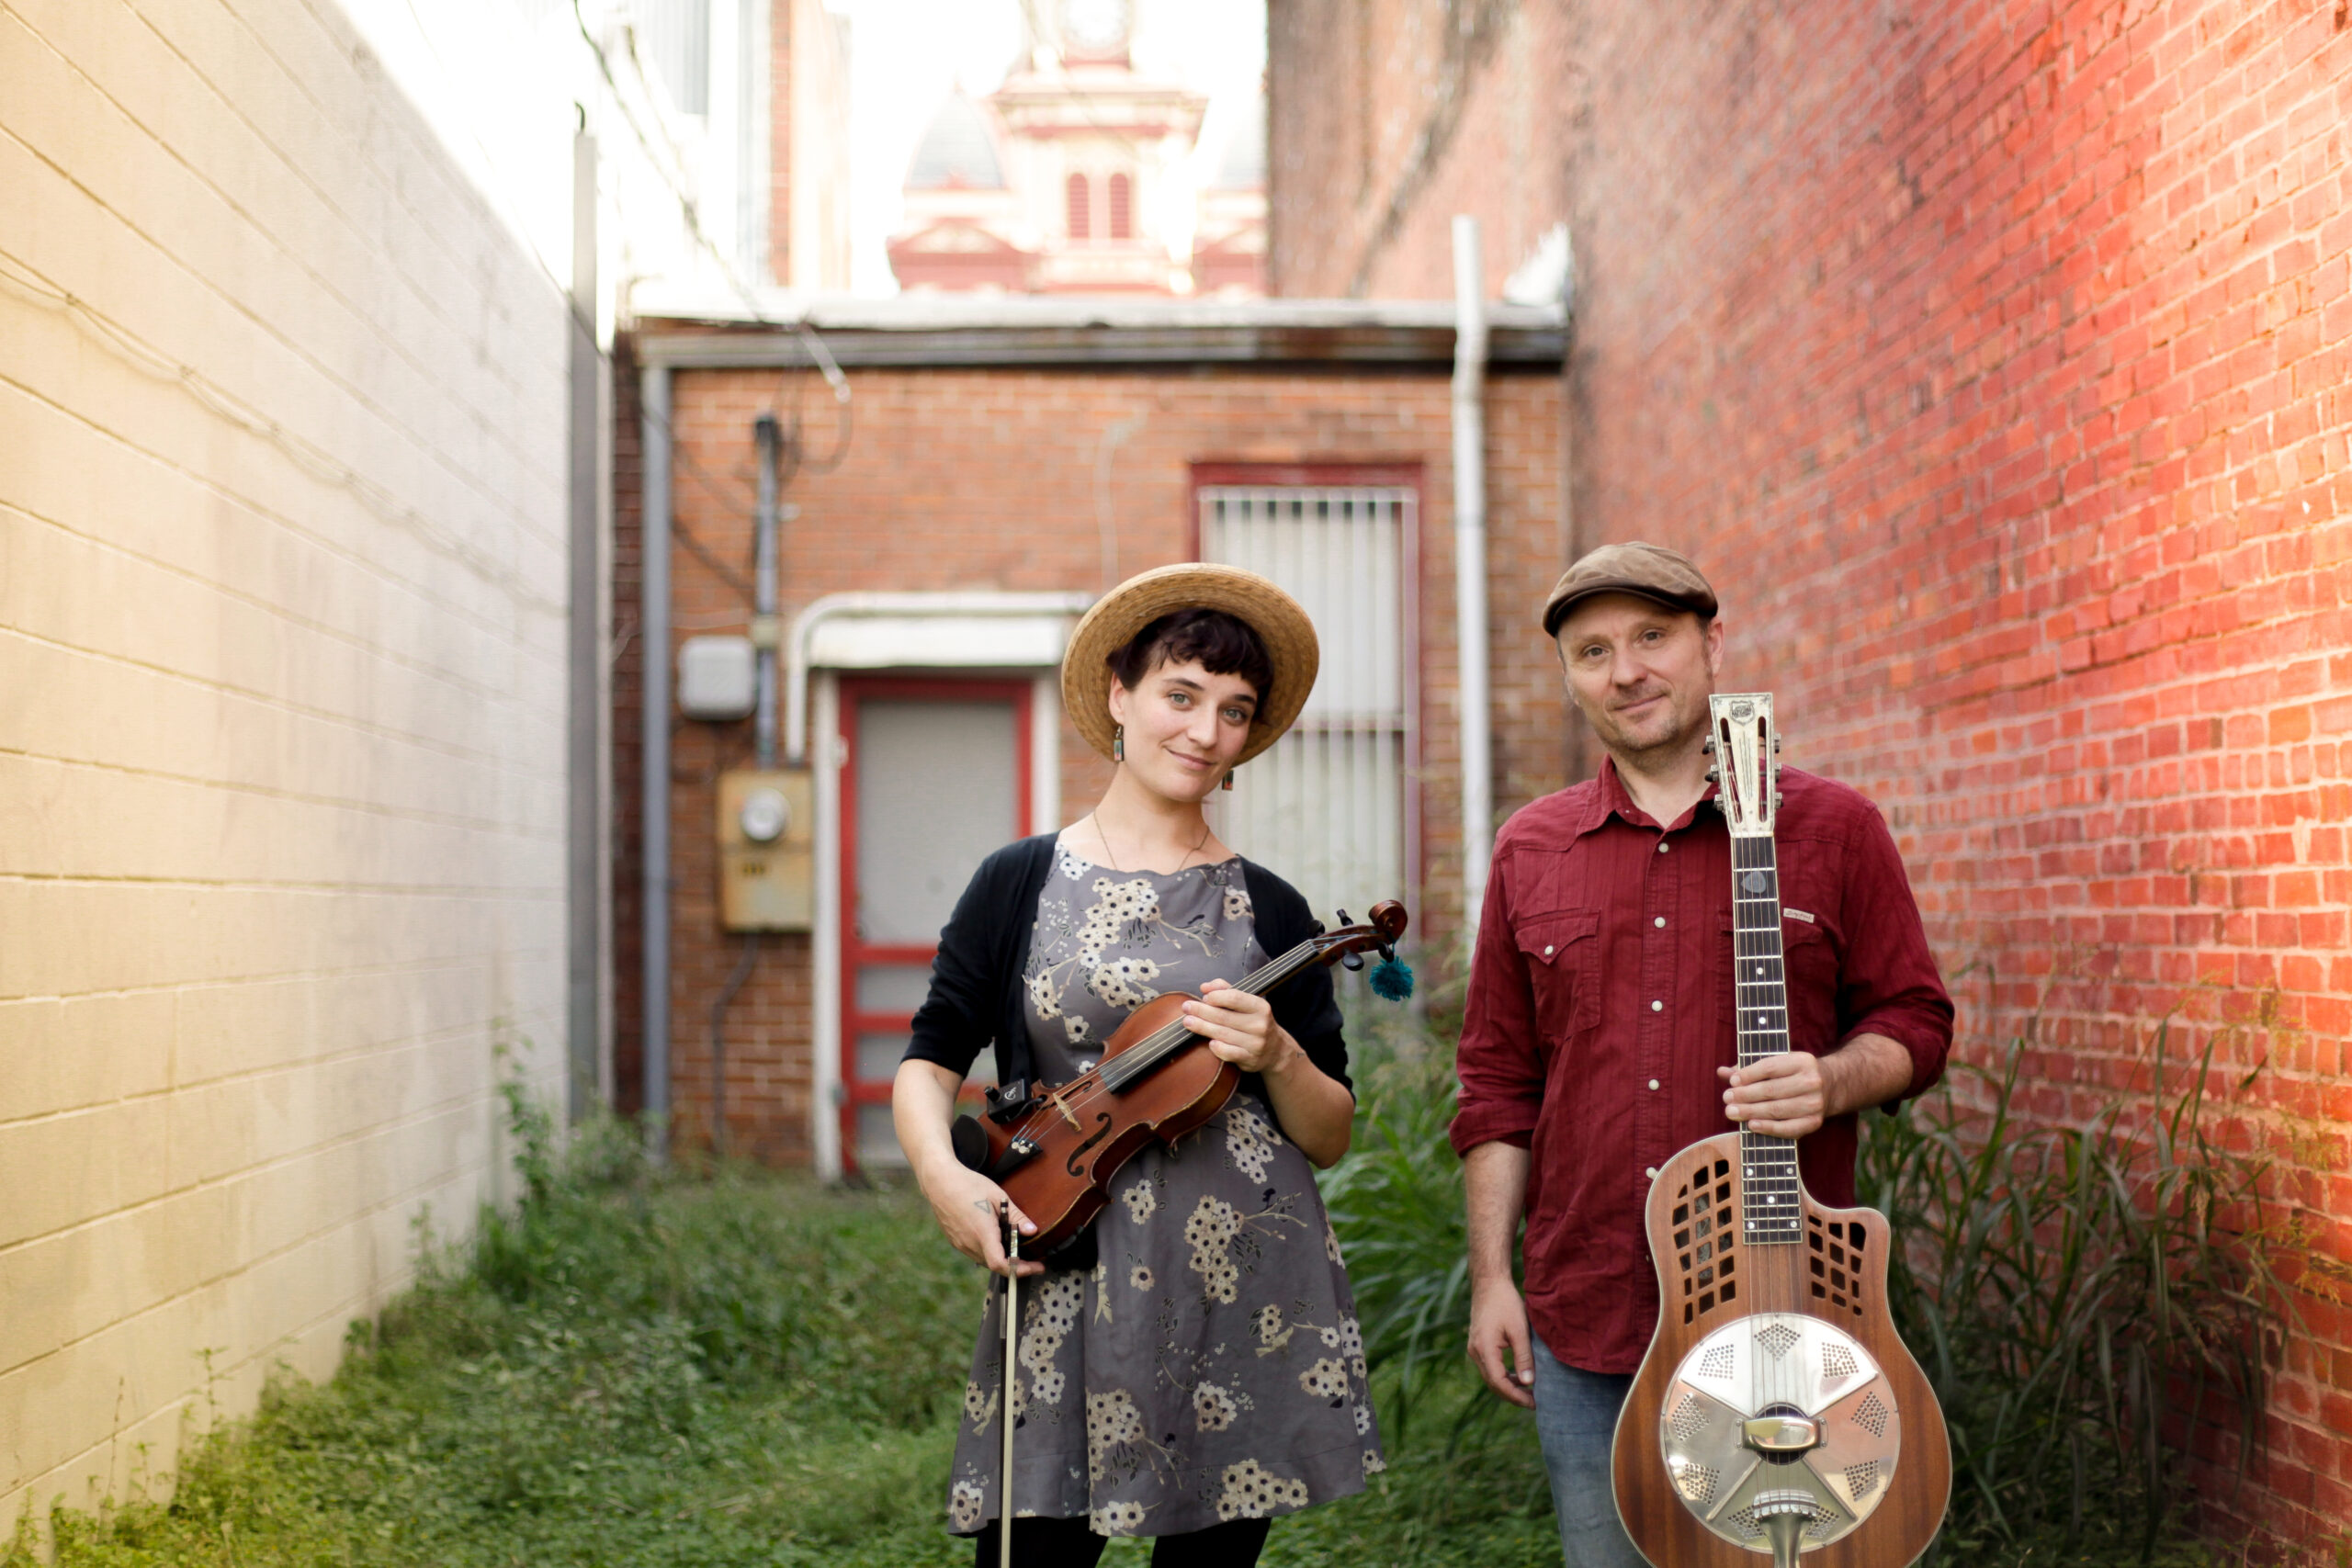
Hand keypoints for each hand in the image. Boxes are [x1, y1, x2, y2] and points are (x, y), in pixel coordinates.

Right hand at [919, 1160, 1044, 1277]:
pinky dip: (989, 1252)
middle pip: (995, 1265)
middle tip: (1032, 1259)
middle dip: (1015, 1266)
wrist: (940, 1181)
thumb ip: (1016, 1217)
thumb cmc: (969, 1185)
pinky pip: (975, 1253)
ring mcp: (960, 1243)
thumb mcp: (998, 1197)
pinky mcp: (955, 1241)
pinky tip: (996, 1240)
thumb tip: (1033, 1231)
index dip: (1020, 1270)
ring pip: (985, 1260)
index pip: (1000, 1264)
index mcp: (982, 1232)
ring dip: (1001, 1259)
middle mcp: (969, 1242)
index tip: (1036, 1267)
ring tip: (1016, 1249)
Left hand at [1181, 980, 1293, 1073]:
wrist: (1276, 1051)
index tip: (1203, 996)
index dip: (1216, 996)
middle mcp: (1259, 1025)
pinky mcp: (1249, 1059)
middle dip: (1201, 1011)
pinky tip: (1209, 1043)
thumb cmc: (1255, 1021)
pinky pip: (1229, 1053)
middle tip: (1186, 1007)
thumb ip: (1226, 990)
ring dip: (1202, 1027)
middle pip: (1224, 1016)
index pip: (1235, 998)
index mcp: (1260, 1007)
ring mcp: (1255, 1044)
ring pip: (1223, 1034)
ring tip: (1188, 1022)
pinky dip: (1218, 1048)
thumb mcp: (1248, 1002)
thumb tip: (1205, 987)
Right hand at [1467, 1277, 1536, 1407]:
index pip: (1499, 1382)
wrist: (1489, 1283)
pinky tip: (1517, 1377)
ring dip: (1508, 1387)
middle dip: (1512, 1395)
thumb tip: (1528, 1383)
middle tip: (1534, 1403)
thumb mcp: (1519, 1330)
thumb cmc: (1505, 1303)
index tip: (1534, 1403)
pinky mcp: (1478, 1345)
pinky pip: (1489, 1367)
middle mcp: (1475, 1352)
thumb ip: (1524, 1357)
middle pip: (1493, 1383)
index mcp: (1484, 1349)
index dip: (1516, 1396)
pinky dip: (1503, 1376)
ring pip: (1490, 1377)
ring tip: (1529, 1392)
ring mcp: (1474, 1348)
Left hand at [1720, 1052, 1828, 1138]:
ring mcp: (1814, 1103)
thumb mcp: (1777, 1063)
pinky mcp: (1814, 1122)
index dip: (1748, 1075)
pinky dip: (1768, 1128)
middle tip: (1727, 1098)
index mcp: (1802, 1061)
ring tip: (1732, 1111)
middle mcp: (1812, 1081)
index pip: (1770, 1067)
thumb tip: (1722, 1072)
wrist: (1829, 1087)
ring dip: (1751, 1112)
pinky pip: (1788, 1128)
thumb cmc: (1793, 1074)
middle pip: (1771, 1090)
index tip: (1732, 1081)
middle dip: (1745, 1095)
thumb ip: (1749, 1068)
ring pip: (1777, 1109)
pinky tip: (1751, 1125)